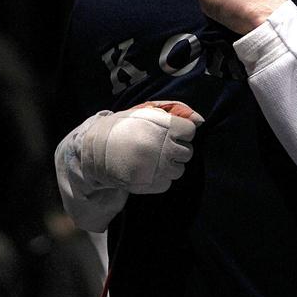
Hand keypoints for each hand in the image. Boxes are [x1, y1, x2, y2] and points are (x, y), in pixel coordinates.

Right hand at [80, 101, 203, 193]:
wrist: (96, 149)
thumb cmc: (125, 127)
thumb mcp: (147, 112)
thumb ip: (175, 112)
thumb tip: (200, 120)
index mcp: (165, 127)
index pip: (190, 131)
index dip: (180, 132)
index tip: (168, 133)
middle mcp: (164, 148)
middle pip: (187, 153)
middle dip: (176, 150)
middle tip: (160, 147)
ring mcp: (158, 168)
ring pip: (179, 170)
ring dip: (170, 165)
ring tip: (153, 159)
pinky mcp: (150, 184)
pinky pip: (168, 183)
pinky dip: (161, 178)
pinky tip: (148, 169)